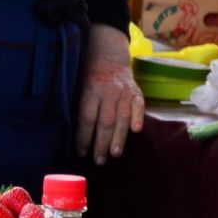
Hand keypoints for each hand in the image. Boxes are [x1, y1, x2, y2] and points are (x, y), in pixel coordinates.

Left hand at [75, 24, 143, 165]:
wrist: (109, 57)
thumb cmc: (90, 78)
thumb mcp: (79, 89)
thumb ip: (81, 108)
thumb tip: (77, 135)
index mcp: (90, 92)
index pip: (87, 119)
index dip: (84, 137)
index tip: (82, 153)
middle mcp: (107, 92)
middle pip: (105, 121)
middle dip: (102, 143)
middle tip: (99, 161)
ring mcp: (123, 92)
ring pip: (122, 117)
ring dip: (119, 137)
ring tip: (115, 154)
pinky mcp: (136, 92)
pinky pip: (139, 105)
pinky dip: (138, 117)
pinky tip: (136, 131)